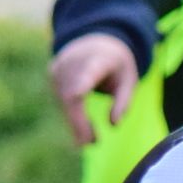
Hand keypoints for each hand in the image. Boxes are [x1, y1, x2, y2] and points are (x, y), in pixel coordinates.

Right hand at [50, 32, 139, 146]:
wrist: (96, 40)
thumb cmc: (117, 65)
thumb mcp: (129, 80)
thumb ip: (124, 101)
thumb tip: (113, 124)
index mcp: (99, 59)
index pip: (88, 71)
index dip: (81, 82)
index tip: (78, 94)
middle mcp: (75, 60)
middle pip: (72, 94)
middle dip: (79, 121)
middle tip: (92, 143)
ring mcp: (61, 65)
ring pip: (63, 100)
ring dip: (75, 123)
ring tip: (92, 139)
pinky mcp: (53, 73)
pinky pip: (60, 99)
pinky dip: (70, 115)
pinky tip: (82, 128)